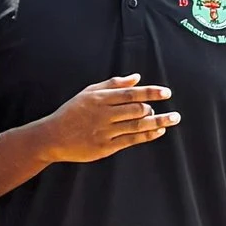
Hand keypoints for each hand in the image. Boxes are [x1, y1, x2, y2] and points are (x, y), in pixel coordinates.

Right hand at [37, 75, 178, 165]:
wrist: (52, 137)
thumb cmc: (72, 112)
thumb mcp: (88, 93)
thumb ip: (113, 84)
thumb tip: (136, 78)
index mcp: (100, 98)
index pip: (131, 93)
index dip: (150, 92)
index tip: (166, 93)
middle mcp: (103, 114)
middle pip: (136, 109)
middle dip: (154, 108)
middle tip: (166, 109)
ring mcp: (105, 132)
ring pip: (137, 126)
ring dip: (158, 122)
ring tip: (173, 119)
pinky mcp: (105, 147)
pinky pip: (131, 140)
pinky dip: (147, 136)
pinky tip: (158, 131)